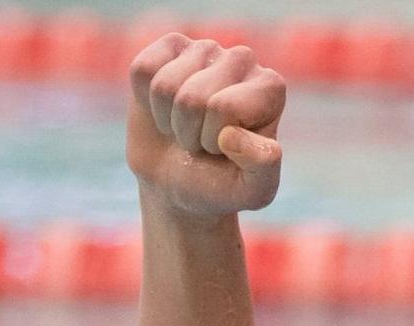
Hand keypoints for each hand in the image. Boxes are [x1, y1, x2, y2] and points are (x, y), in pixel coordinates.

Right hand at [127, 34, 284, 218]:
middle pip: (194, 97)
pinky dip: (146, 101)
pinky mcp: (170, 46)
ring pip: (165, 86)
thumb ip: (261, 167)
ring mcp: (205, 49)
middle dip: (190, 132)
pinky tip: (166, 109)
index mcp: (271, 88)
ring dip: (169, 120)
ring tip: (186, 129)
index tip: (225, 150)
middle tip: (202, 143)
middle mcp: (242, 60)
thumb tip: (232, 134)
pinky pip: (143, 71)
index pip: (223, 107)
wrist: (183, 184)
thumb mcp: (252, 191)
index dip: (214, 139)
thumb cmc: (223, 185)